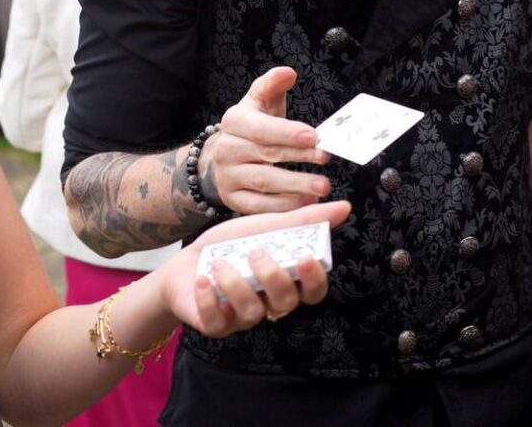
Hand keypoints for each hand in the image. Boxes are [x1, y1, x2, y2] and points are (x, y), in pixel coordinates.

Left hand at [160, 201, 349, 336]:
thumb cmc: (232, 245)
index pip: (314, 292)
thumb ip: (304, 220)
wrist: (186, 260)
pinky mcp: (215, 325)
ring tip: (220, 263)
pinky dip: (209, 300)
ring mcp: (242, 318)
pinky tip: (203, 280)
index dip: (314, 280)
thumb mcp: (267, 226)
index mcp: (287, 281)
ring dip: (237, 286)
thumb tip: (345, 207)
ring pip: (252, 314)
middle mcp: (269, 304)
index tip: (305, 258)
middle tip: (256, 253)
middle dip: (274, 279)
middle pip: (286, 304)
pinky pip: (217, 323)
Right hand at [199, 66, 330, 214]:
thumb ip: (272, 85)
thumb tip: (288, 73)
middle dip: (299, 158)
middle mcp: (226, 150)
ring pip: (264, 182)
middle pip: (266, 155)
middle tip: (326, 159)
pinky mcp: (233, 199)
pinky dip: (284, 206)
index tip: (314, 136)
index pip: (261, 128)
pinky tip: (307, 203)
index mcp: (234, 122)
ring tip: (322, 186)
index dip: (287, 132)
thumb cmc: (253, 126)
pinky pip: (259, 206)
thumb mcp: (260, 101)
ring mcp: (228, 177)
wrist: (224, 156)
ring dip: (295, 185)